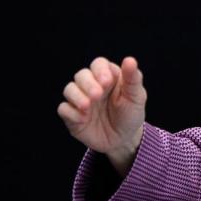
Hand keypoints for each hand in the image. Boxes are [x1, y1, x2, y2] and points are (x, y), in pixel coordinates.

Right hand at [58, 56, 147, 175]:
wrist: (123, 140)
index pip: (98, 64)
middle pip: (81, 75)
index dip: (100, 70)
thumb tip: (130, 60)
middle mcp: (92, 86)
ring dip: (77, 96)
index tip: (107, 81)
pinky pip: (63, 109)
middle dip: (88, 83)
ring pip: (69, 89)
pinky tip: (83, 119)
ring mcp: (81, 100)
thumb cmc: (130, 114)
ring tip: (87, 106)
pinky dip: (71, 112)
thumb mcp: (136, 97)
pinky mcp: (72, 116)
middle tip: (97, 95)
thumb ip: (133, 79)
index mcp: (109, 77)